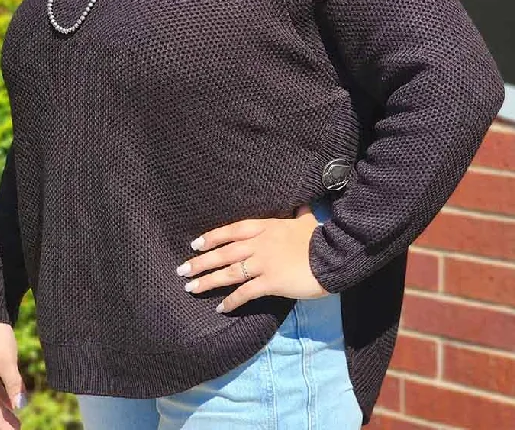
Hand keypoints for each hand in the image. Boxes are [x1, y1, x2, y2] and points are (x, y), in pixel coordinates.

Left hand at [175, 204, 330, 312]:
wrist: (332, 255)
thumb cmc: (320, 238)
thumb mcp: (307, 222)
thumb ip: (301, 215)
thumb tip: (304, 207)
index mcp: (265, 227)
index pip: (231, 230)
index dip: (212, 237)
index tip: (195, 244)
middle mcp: (258, 244)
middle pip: (223, 252)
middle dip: (201, 261)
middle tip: (182, 270)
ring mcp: (263, 263)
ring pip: (228, 272)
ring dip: (208, 281)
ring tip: (191, 288)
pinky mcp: (270, 282)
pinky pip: (245, 292)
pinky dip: (231, 301)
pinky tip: (220, 308)